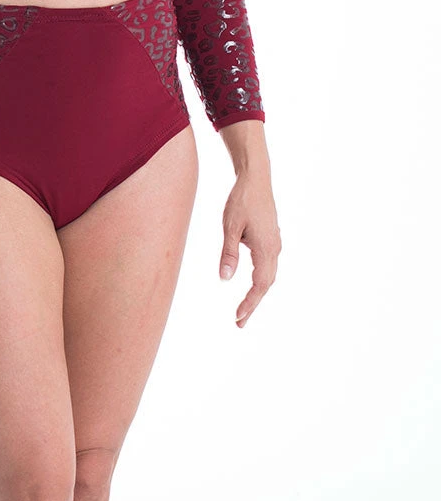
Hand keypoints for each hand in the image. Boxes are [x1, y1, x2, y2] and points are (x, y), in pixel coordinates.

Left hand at [219, 168, 280, 327]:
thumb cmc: (241, 200)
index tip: (238, 318)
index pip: (260, 285)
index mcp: (266, 249)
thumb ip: (229, 253)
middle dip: (253, 304)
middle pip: (266, 284)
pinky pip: (268, 265)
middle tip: (239, 322)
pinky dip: (260, 279)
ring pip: (269, 275)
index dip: (250, 304)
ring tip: (244, 308)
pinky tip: (253, 283)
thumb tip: (225, 279)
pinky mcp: (271, 237)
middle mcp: (274, 248)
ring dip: (257, 293)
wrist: (255, 178)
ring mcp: (275, 243)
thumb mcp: (230, 227)